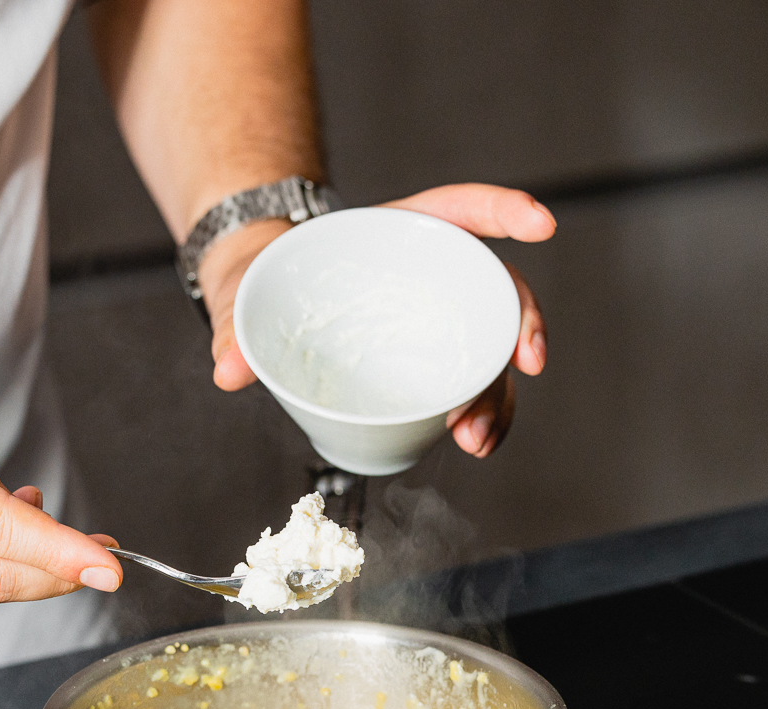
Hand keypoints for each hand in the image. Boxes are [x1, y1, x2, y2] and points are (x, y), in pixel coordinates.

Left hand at [197, 183, 555, 458]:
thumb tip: (226, 371)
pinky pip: (463, 382)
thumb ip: (232, 321)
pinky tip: (471, 439)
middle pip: (491, 291)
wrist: (256, 299)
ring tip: (477, 438)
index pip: (458, 211)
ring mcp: (430, 317)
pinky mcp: (424, 358)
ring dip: (496, 394)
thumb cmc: (259, 276)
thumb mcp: (242, 287)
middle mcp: (426, 273)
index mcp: (392, 232)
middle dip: (514, 332)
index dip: (503, 211)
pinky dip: (475, 411)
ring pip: (485, 348)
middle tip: (513, 375)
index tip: (540, 224)